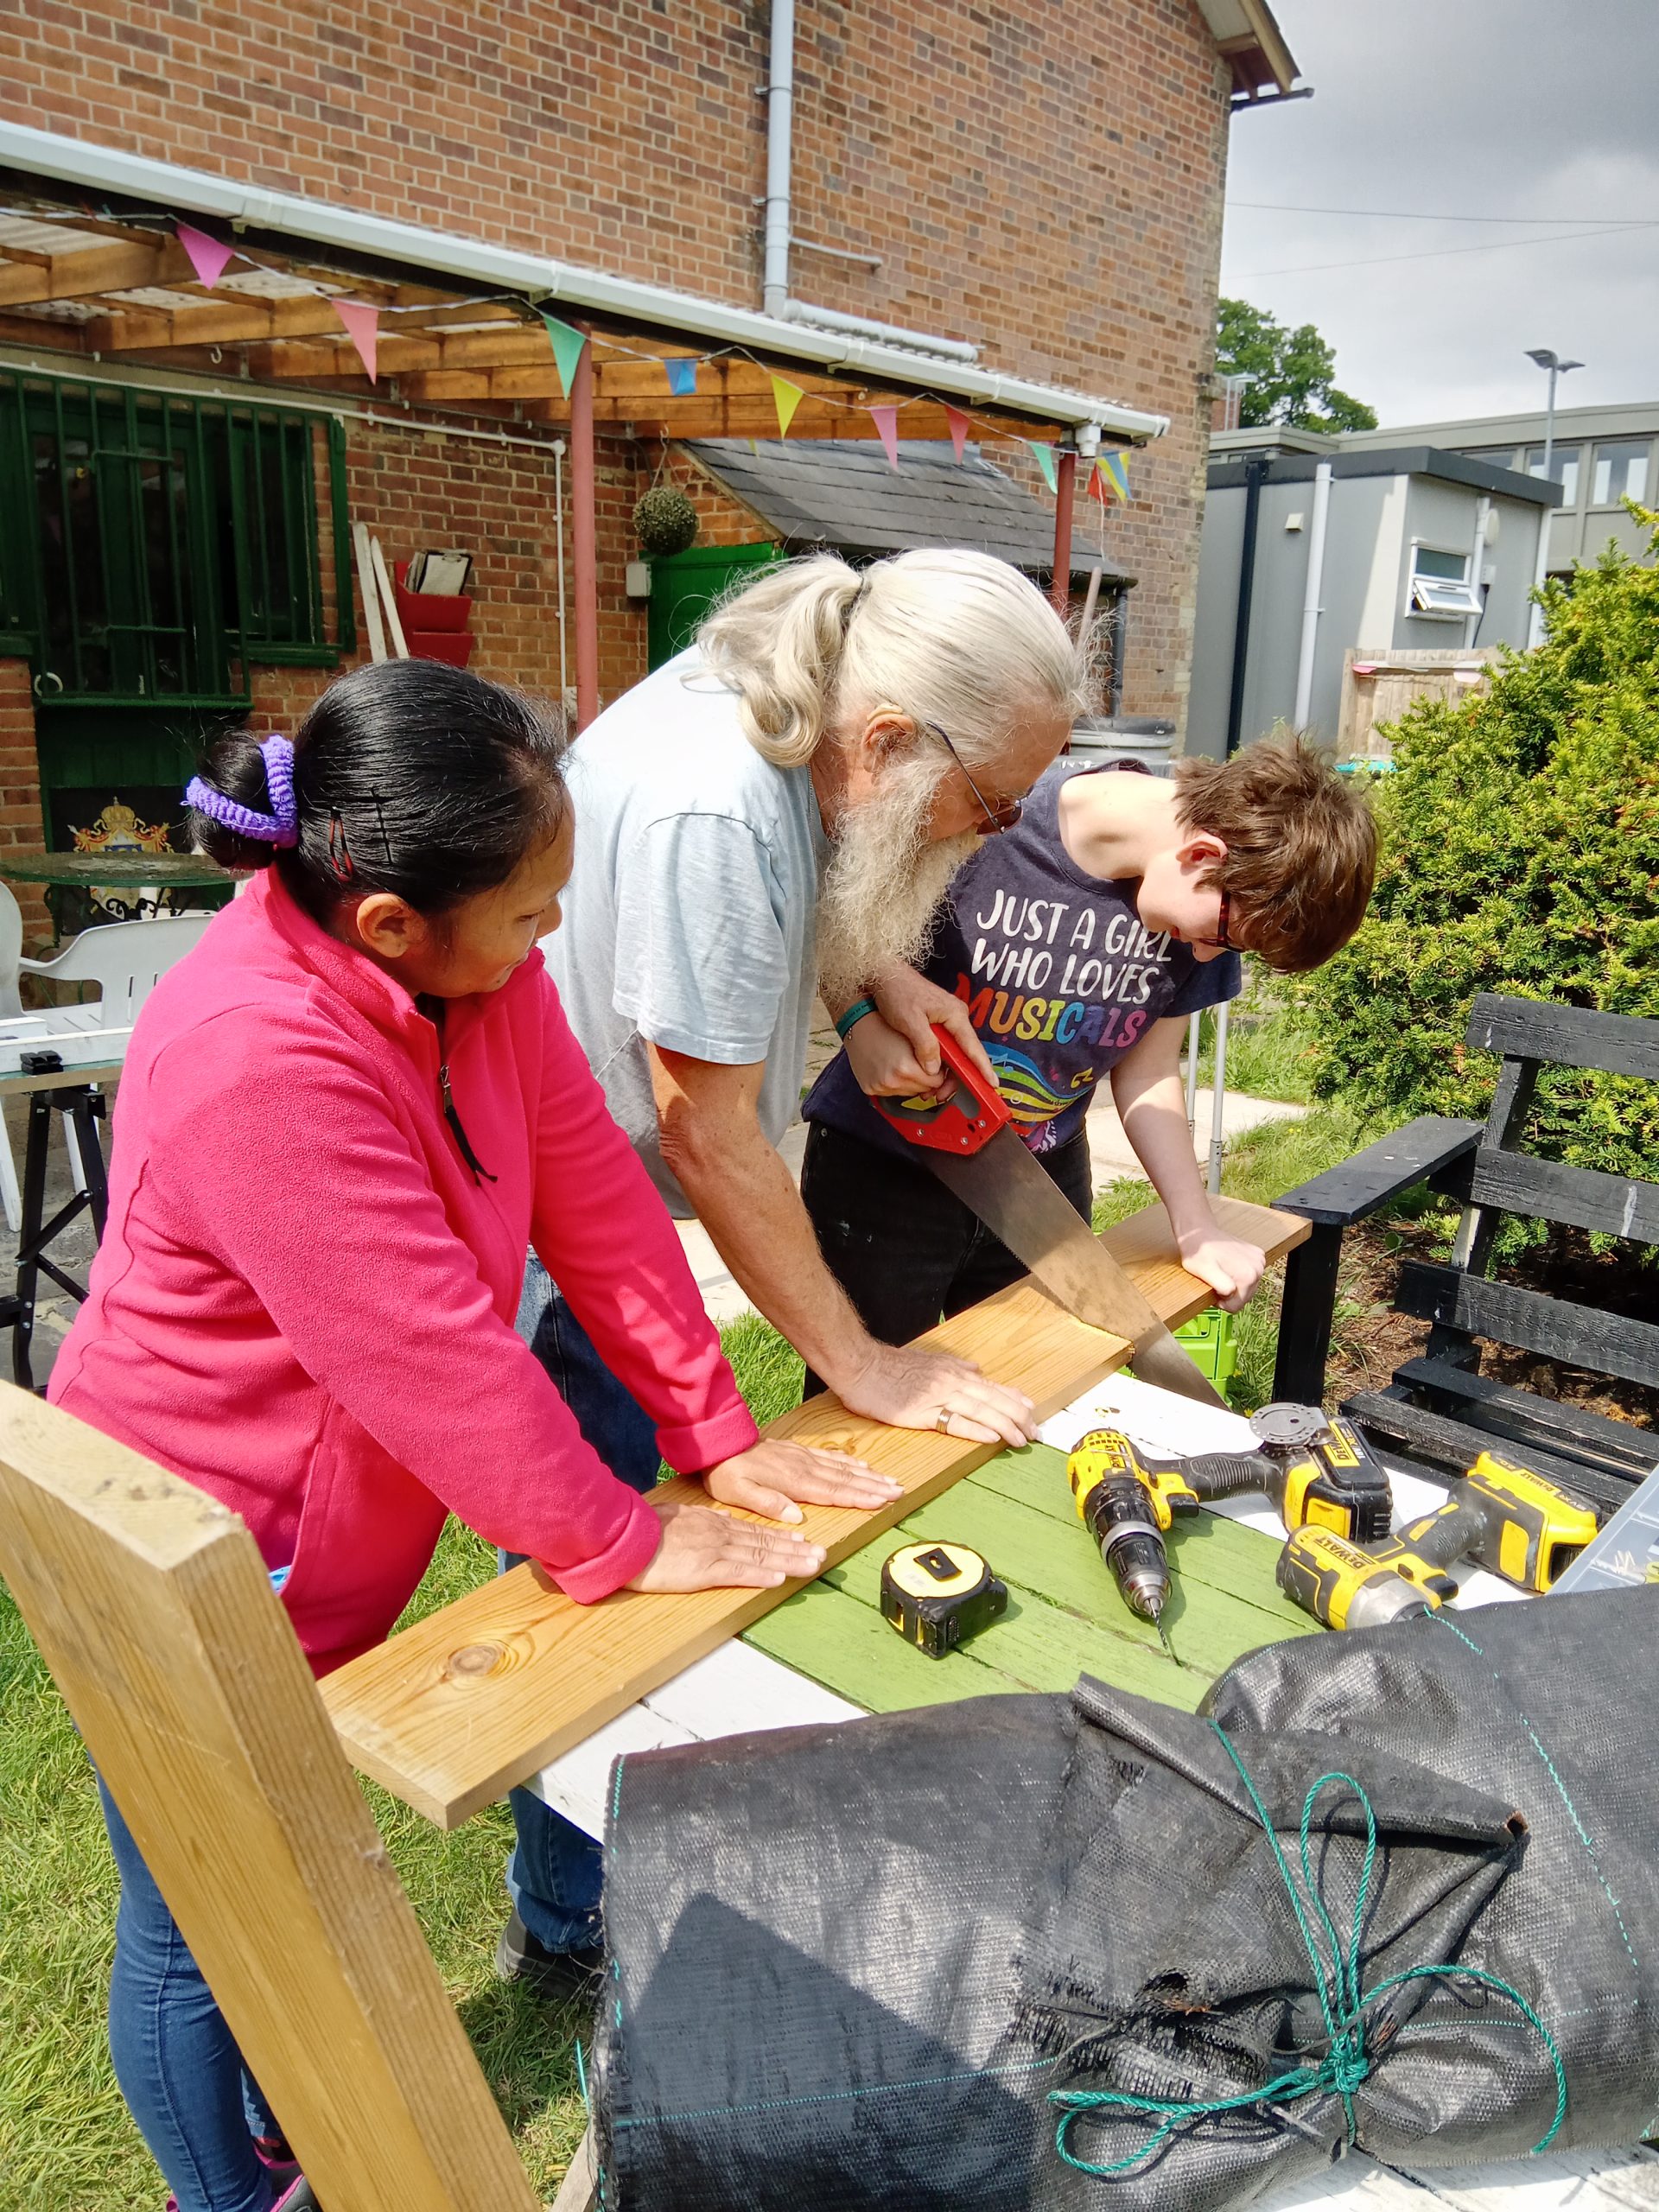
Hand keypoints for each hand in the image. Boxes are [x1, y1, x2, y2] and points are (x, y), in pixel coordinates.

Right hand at [624, 1492, 826, 1592]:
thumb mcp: (678, 1516)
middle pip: (765, 1542)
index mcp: (712, 1523)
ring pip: (760, 1556)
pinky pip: (738, 1573)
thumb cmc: (644, 1529)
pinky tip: (779, 1579)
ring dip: (789, 1561)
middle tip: (821, 1553)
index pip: (754, 1530)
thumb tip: (725, 1519)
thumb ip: (704, 1518)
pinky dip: (761, 1576)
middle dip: (796, 1549)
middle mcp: (719, 1534)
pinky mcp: (703, 1570)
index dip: (781, 1536)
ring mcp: (713, 1551)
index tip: (802, 1540)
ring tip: (813, 1564)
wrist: (623, 1537)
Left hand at [702, 1437, 902, 1522]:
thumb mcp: (738, 1493)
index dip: (859, 1497)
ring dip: (867, 1475)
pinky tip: (862, 1466)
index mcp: (792, 1481)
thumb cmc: (726, 1472)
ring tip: (889, 1481)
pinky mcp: (798, 1452)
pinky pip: (831, 1457)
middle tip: (899, 1491)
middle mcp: (803, 1467)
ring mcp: (802, 1457)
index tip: (882, 1501)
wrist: (718, 1442)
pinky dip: (850, 1462)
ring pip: (842, 1467)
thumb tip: (795, 1517)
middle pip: (845, 1479)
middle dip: (873, 1486)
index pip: (832, 1492)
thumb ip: (767, 1503)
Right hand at [836, 1338, 1036, 1447]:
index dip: (1014, 1400)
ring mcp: (937, 1397)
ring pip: (981, 1410)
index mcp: (953, 1372)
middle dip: (1018, 1417)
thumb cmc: (889, 1366)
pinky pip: (954, 1422)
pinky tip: (992, 1437)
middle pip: (993, 1400)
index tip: (1032, 1411)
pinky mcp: (921, 1413)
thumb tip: (976, 1370)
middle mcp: (951, 1382)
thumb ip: (953, 1367)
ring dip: (1005, 1426)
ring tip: (1022, 1439)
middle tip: (1036, 1433)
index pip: (991, 1387)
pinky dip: (976, 1429)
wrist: (859, 1365)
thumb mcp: (927, 1361)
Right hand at [844, 1009, 948, 1098]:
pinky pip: (893, 1092)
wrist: (858, 1024)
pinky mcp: (871, 1090)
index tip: (935, 1064)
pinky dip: (895, 1082)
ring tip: (902, 1060)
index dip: (938, 1071)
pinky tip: (890, 1066)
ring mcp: (880, 1088)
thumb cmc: (885, 1024)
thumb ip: (934, 1055)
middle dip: (925, 1076)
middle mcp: (892, 1081)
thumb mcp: (916, 1035)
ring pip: (910, 1092)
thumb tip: (947, 1069)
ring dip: (911, 1081)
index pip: (937, 1082)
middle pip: (924, 1089)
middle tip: (917, 1059)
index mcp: (905, 1068)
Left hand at [868, 963, 998, 1090]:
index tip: (992, 1084)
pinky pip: (944, 1046)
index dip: (982, 1068)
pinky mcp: (937, 1021)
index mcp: (954, 1014)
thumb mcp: (909, 1020)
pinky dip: (939, 1061)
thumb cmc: (896, 992)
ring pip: (954, 1051)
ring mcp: (947, 1019)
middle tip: (944, 1095)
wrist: (883, 974)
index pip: (972, 1047)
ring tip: (934, 1090)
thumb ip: (925, 1045)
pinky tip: (930, 1073)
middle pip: (964, 1053)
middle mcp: (956, 1017)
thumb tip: (935, 1069)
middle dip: (959, 1076)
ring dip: (946, 1071)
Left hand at [1174, 1225, 1265, 1310]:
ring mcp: (1260, 1260)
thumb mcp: (1204, 1271)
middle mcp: (1258, 1268)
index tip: (1212, 1286)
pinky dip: (1239, 1274)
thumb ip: (1221, 1284)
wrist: (1200, 1232)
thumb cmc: (1198, 1252)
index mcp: (1248, 1276)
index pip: (1235, 1306)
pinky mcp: (1258, 1255)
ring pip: (1247, 1288)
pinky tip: (1228, 1265)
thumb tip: (1232, 1291)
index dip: (1220, 1300)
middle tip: (1216, 1278)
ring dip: (1234, 1284)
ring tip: (1222, 1271)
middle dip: (1228, 1293)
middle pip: (1244, 1297)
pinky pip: (1249, 1275)